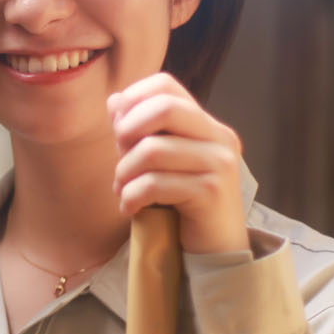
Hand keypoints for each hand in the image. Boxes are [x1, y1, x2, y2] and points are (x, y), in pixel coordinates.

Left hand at [107, 73, 250, 255]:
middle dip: (127, 131)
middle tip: (119, 157)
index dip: (133, 98)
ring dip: (123, 173)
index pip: (166, 85)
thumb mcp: (161, 162)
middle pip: (163, 108)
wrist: (216, 248)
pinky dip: (130, 197)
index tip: (118, 128)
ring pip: (151, 150)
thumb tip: (114, 99)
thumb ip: (140, 131)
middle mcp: (219, 137)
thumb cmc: (183, 202)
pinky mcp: (210, 192)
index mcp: (206, 124)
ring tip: (122, 190)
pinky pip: (154, 184)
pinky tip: (129, 208)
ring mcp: (219, 164)